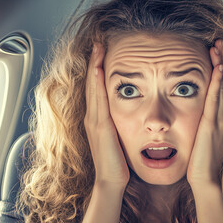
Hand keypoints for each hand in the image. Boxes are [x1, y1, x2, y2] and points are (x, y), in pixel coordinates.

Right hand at [84, 43, 129, 187]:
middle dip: (95, 62)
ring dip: (95, 66)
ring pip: (93, 87)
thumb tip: (130, 112)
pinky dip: (96, 82)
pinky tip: (98, 69)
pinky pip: (97, 99)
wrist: (111, 180)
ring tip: (98, 48)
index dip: (98, 69)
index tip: (103, 53)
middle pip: (92, 83)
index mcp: (98, 119)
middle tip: (98, 43)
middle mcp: (93, 117)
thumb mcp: (118, 137)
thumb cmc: (117, 162)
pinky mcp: (99, 125)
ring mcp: (94, 120)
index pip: (97, 89)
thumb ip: (120, 124)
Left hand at [187, 40, 222, 186]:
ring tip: (218, 45)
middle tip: (219, 41)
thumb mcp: (203, 137)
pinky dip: (218, 82)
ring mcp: (220, 119)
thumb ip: (203, 124)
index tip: (217, 53)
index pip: (222, 88)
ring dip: (221, 64)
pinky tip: (217, 67)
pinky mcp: (212, 124)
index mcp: (221, 118)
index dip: (221, 69)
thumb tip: (197, 115)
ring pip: (222, 86)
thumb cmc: (202, 162)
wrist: (207, 179)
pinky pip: (216, 98)